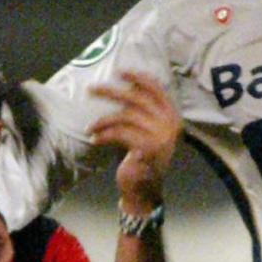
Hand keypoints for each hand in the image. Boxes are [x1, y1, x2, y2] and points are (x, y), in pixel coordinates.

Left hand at [86, 71, 181, 213]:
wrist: (144, 190)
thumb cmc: (141, 157)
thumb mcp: (146, 130)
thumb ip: (141, 111)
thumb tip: (121, 86)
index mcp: (172, 116)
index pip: (156, 88)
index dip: (137, 77)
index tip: (119, 71)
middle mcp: (169, 124)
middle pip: (135, 99)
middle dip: (110, 91)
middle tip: (91, 89)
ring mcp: (160, 136)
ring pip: (124, 116)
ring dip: (102, 120)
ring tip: (90, 126)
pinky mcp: (146, 148)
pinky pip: (119, 133)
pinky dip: (104, 135)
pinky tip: (95, 139)